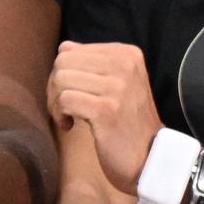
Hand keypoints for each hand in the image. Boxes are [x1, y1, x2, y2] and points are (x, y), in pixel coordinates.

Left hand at [47, 41, 163, 194]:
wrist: (148, 157)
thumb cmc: (124, 119)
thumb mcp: (115, 83)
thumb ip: (90, 62)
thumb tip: (64, 46)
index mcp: (127, 54)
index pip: (69, 50)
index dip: (62, 74)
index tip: (73, 93)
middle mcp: (125, 65)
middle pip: (62, 63)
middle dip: (54, 87)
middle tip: (64, 107)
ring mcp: (118, 87)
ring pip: (60, 79)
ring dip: (55, 102)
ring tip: (69, 116)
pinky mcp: (107, 109)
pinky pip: (65, 100)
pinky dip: (60, 114)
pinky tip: (70, 125)